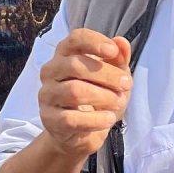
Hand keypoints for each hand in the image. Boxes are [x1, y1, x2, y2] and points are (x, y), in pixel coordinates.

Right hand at [38, 29, 131, 164]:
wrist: (80, 133)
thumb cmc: (96, 99)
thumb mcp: (113, 78)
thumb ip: (118, 60)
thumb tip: (121, 42)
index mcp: (64, 55)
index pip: (74, 39)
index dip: (94, 42)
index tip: (113, 52)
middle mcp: (50, 71)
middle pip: (75, 65)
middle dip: (107, 75)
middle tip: (126, 85)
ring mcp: (47, 95)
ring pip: (74, 91)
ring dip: (104, 97)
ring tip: (118, 103)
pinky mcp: (49, 119)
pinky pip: (72, 118)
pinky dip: (96, 119)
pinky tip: (108, 119)